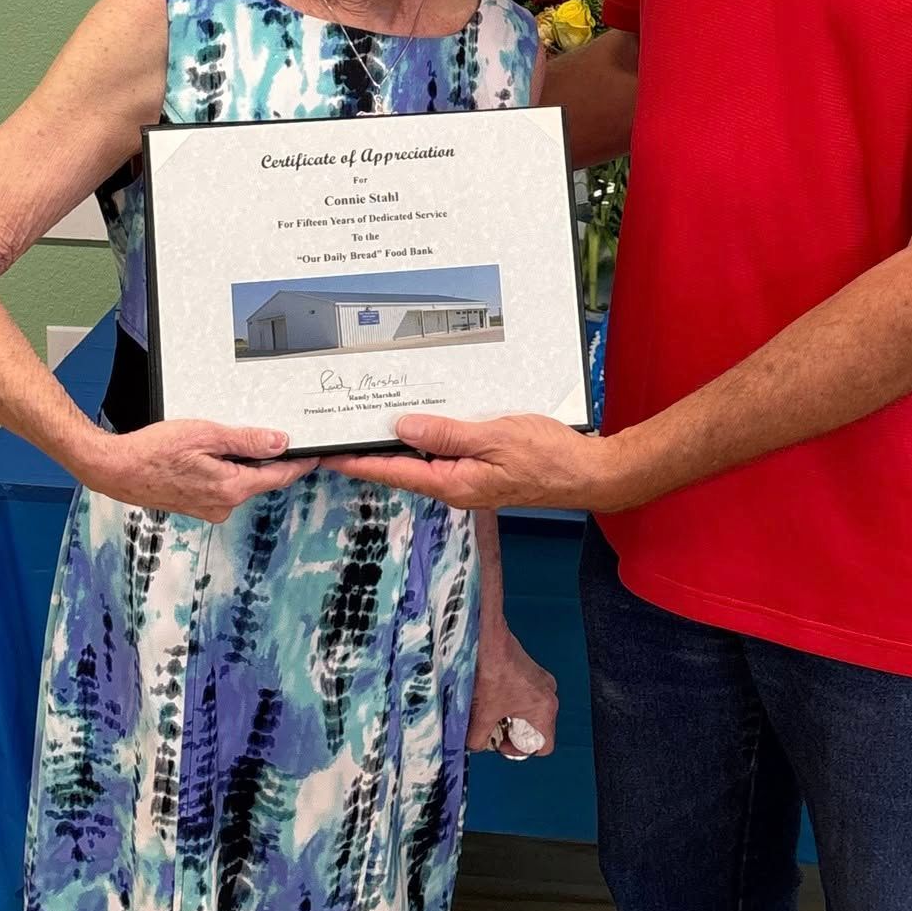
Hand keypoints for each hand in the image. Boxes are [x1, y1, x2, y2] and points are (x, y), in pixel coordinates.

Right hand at [84, 422, 318, 521]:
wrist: (117, 469)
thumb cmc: (155, 451)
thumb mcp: (207, 435)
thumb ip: (246, 440)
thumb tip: (279, 442)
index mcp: (231, 488)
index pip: (278, 476)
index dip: (299, 464)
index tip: (315, 455)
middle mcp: (223, 504)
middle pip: (261, 479)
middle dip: (271, 460)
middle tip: (279, 437)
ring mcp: (209, 508)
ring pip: (241, 482)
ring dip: (244, 464)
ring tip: (233, 440)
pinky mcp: (196, 505)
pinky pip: (223, 486)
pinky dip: (226, 471)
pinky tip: (213, 454)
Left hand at [332, 414, 633, 512]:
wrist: (585, 472)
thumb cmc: (547, 456)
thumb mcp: (494, 437)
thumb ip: (448, 434)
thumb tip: (403, 428)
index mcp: (453, 481)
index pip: (394, 470)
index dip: (358, 461)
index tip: (327, 454)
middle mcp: (454, 485)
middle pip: (402, 468)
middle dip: (370, 452)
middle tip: (338, 435)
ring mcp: (467, 479)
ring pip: (422, 460)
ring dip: (396, 445)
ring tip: (367, 427)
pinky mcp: (480, 470)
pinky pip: (443, 455)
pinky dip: (425, 440)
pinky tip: (418, 426)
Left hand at [467, 624, 558, 756]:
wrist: (487, 638)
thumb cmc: (491, 670)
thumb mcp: (481, 714)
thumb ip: (478, 739)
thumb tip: (475, 746)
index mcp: (545, 709)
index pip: (543, 746)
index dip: (520, 752)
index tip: (501, 743)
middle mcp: (549, 694)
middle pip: (535, 729)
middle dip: (511, 732)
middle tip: (492, 726)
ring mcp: (541, 680)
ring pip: (528, 712)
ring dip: (509, 716)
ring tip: (488, 709)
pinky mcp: (531, 670)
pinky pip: (525, 696)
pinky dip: (509, 701)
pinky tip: (491, 695)